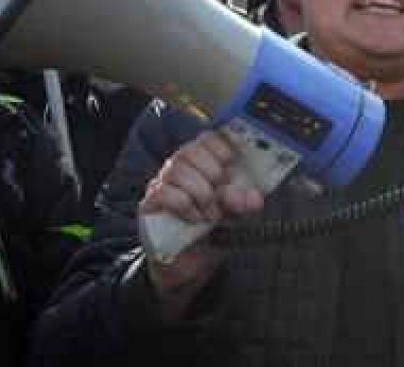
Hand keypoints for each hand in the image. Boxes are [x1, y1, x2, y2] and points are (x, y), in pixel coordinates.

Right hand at [137, 130, 263, 312]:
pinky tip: (195, 219)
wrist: (191, 264)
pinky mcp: (149, 204)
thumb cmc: (214, 231)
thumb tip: (254, 198)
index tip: (232, 160)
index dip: (220, 145)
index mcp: (203, 164)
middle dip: (212, 172)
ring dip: (201, 192)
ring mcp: (161, 184)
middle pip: (190, 151)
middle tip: (222, 196)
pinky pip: (164, 192)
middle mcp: (179, 169)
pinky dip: (185, 205)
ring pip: (177, 170)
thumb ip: (245, 204)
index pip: (207, 138)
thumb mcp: (237, 216)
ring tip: (212, 214)